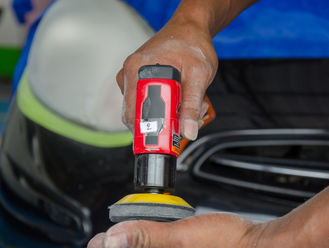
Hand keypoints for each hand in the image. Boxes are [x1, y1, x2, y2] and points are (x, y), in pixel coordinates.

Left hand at [87, 213, 273, 247]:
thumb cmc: (227, 246)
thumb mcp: (180, 238)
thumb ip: (146, 235)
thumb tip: (111, 238)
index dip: (108, 244)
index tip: (92, 242)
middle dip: (121, 245)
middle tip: (107, 238)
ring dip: (140, 241)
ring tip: (130, 234)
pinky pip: (171, 244)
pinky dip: (161, 236)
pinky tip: (166, 231)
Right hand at [116, 19, 217, 139]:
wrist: (191, 29)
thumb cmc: (193, 44)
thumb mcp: (198, 75)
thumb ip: (192, 105)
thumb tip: (188, 132)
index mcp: (137, 69)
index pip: (133, 113)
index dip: (150, 130)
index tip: (169, 137)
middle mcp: (130, 74)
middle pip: (139, 115)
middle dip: (164, 123)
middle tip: (188, 119)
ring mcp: (134, 78)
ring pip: (146, 111)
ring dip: (169, 116)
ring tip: (189, 106)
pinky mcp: (140, 81)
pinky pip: (149, 103)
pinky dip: (167, 108)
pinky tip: (182, 100)